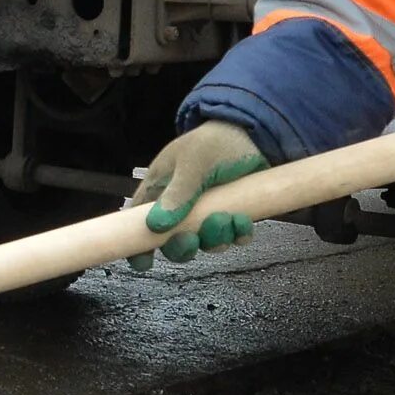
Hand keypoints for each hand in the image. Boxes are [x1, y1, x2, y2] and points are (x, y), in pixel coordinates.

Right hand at [126, 121, 266, 269]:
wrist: (256, 132)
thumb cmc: (215, 142)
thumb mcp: (193, 163)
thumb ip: (177, 194)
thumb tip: (155, 226)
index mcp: (160, 191)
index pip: (139, 222)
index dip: (138, 244)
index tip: (142, 262)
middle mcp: (181, 207)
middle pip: (172, 242)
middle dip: (183, 247)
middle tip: (193, 239)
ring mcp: (208, 213)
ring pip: (205, 243)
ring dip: (216, 238)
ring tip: (227, 218)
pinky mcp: (234, 215)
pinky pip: (233, 237)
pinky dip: (238, 234)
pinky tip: (243, 220)